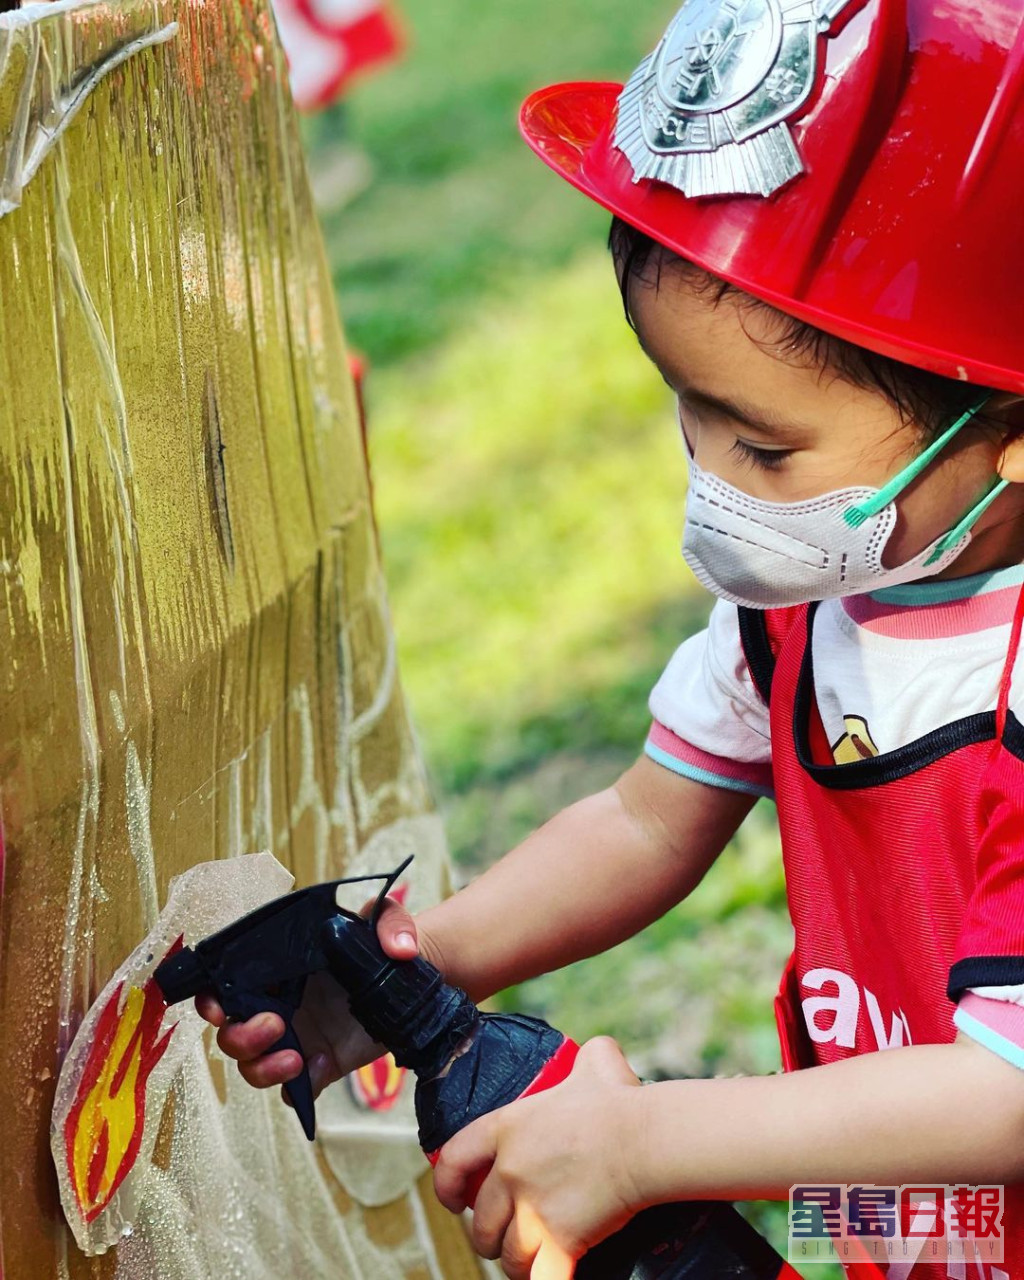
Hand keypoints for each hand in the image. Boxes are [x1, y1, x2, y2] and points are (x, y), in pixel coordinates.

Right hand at [195, 895, 437, 1100]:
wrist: (416, 983)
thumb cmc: (387, 947)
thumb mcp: (388, 920)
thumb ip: (392, 922)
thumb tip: (399, 948)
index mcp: (281, 968)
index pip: (228, 982)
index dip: (211, 997)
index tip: (217, 1006)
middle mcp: (281, 1003)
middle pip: (231, 1031)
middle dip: (240, 1036)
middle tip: (275, 1025)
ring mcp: (298, 1037)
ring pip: (252, 1065)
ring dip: (261, 1068)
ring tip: (295, 1059)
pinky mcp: (320, 1065)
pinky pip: (294, 1091)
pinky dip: (299, 1088)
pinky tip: (321, 1066)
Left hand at [433, 1037, 649, 1279]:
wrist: (644, 1142)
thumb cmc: (621, 1103)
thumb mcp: (596, 1062)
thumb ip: (587, 1058)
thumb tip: (598, 1053)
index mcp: (508, 1128)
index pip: (455, 1159)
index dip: (447, 1186)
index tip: (453, 1201)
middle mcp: (511, 1171)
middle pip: (483, 1221)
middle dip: (490, 1235)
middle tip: (505, 1236)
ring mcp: (532, 1209)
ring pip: (509, 1253)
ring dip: (517, 1261)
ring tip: (529, 1261)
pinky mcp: (559, 1242)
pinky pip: (538, 1277)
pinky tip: (548, 1275)